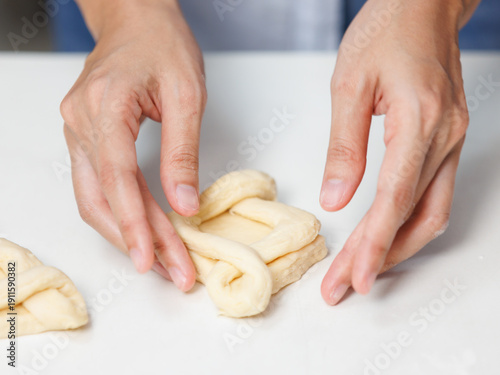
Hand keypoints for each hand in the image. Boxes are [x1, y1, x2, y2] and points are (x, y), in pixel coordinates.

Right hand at [61, 0, 205, 290]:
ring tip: (161, 259)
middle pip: (102, 197)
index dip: (134, 224)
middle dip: (137, 239)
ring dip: (125, 233)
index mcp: (105, 104)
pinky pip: (94, 185)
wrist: (136, 19)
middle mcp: (80, 121)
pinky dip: (118, 213)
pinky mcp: (84, 136)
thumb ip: (182, 152)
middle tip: (173, 269)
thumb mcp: (187, 94)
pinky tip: (141, 230)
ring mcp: (77, 129)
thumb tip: (185, 203)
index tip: (154, 259)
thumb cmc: (163, 45)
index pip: (117, 178)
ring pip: (92, 198)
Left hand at [319, 0, 475, 303]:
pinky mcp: (447, 140)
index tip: (354, 277)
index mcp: (418, 121)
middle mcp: (444, 137)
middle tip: (345, 284)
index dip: (374, 244)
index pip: (394, 199)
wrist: (420, 7)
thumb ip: (343, 147)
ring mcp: (451, 140)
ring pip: (430, 212)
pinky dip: (406, 222)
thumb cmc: (384, 34)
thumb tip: (334, 199)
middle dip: (380, 257)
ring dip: (397, 246)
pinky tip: (384, 234)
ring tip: (361, 268)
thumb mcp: (348, 86)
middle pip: (415, 217)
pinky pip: (432, 194)